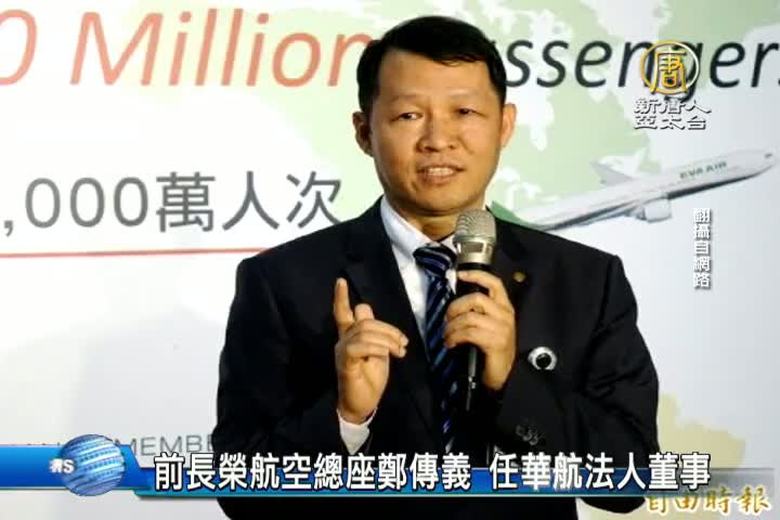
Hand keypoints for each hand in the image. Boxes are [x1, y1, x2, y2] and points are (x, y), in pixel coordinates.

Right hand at [333, 277, 407, 423]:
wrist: (361, 405)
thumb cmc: (370, 379)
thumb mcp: (378, 352)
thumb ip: (374, 333)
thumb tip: (364, 309)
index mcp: (351, 337)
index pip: (343, 313)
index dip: (341, 298)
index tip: (340, 281)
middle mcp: (343, 340)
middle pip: (364, 320)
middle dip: (388, 328)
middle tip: (403, 343)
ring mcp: (343, 351)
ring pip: (364, 331)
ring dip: (386, 339)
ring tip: (399, 351)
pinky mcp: (345, 362)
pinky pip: (359, 346)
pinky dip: (376, 347)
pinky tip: (387, 354)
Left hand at [444, 270, 516, 391]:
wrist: (501, 373)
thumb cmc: (492, 349)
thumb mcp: (489, 325)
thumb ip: (479, 311)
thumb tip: (458, 302)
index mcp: (505, 308)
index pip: (494, 283)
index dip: (477, 275)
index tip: (460, 275)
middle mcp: (505, 315)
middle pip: (476, 299)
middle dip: (455, 307)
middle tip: (447, 318)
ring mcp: (502, 329)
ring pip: (469, 317)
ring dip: (452, 326)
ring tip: (448, 335)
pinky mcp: (496, 342)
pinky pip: (469, 333)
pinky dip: (455, 337)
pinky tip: (451, 342)